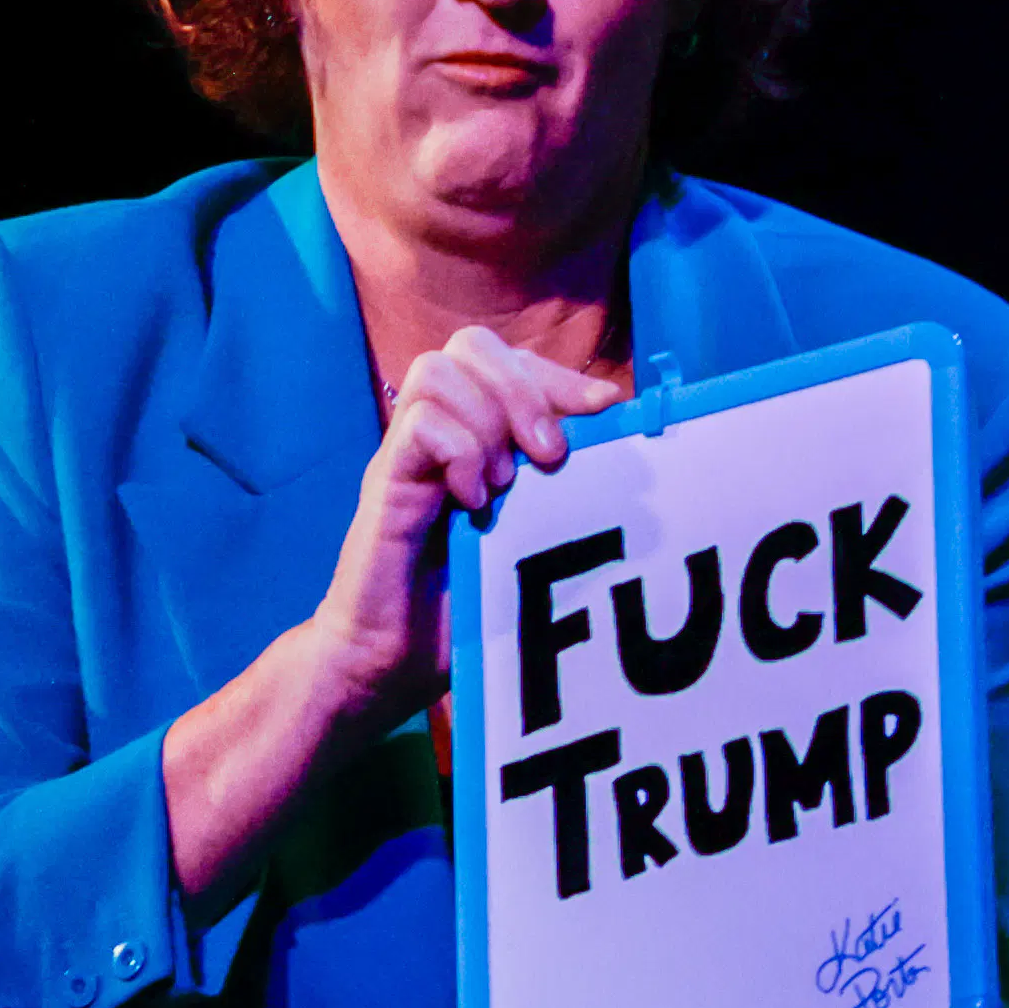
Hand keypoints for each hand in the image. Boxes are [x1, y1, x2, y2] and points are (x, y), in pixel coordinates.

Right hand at [295, 326, 619, 730]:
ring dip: (488, 418)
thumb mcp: (531, 539)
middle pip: (471, 343)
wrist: (388, 664)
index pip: (512, 362)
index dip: (560, 374)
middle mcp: (438, 436)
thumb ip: (562, 491)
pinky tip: (473, 503)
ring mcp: (407, 456)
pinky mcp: (384, 483)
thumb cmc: (463, 610)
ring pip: (439, 369)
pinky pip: (419, 423)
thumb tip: (623, 447)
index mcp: (475, 438)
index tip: (604, 409)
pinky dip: (458, 452)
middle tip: (549, 454)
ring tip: (505, 484)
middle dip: (524, 385)